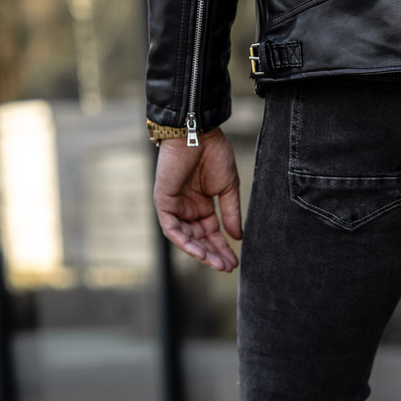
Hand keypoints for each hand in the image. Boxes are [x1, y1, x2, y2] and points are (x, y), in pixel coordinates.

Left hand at [152, 128, 241, 271]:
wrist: (198, 133)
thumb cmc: (213, 154)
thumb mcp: (228, 188)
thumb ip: (231, 213)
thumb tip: (237, 238)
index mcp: (201, 205)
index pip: (211, 233)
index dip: (222, 248)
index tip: (234, 262)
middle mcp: (187, 208)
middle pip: (199, 239)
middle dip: (213, 254)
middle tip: (227, 267)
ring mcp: (174, 206)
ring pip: (185, 238)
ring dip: (200, 252)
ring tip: (216, 263)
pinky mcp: (163, 201)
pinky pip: (171, 229)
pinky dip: (184, 242)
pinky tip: (199, 252)